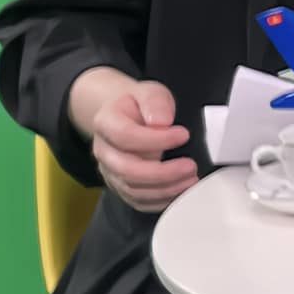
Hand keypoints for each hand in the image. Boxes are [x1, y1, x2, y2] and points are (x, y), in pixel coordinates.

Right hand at [84, 77, 195, 212]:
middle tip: (191, 166)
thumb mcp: (149, 92)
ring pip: (132, 190)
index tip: (184, 135)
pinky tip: (180, 190)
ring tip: (191, 179)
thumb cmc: (140, 105)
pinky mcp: (120, 186)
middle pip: (127, 170)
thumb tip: (162, 122)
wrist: (126, 116)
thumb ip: (155, 102)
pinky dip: (160, 200)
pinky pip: (137, 202)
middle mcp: (103, 151)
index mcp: (105, 123)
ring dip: (165, 189)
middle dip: (162, 172)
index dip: (156, 140)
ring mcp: (110, 171)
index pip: (126, 136)